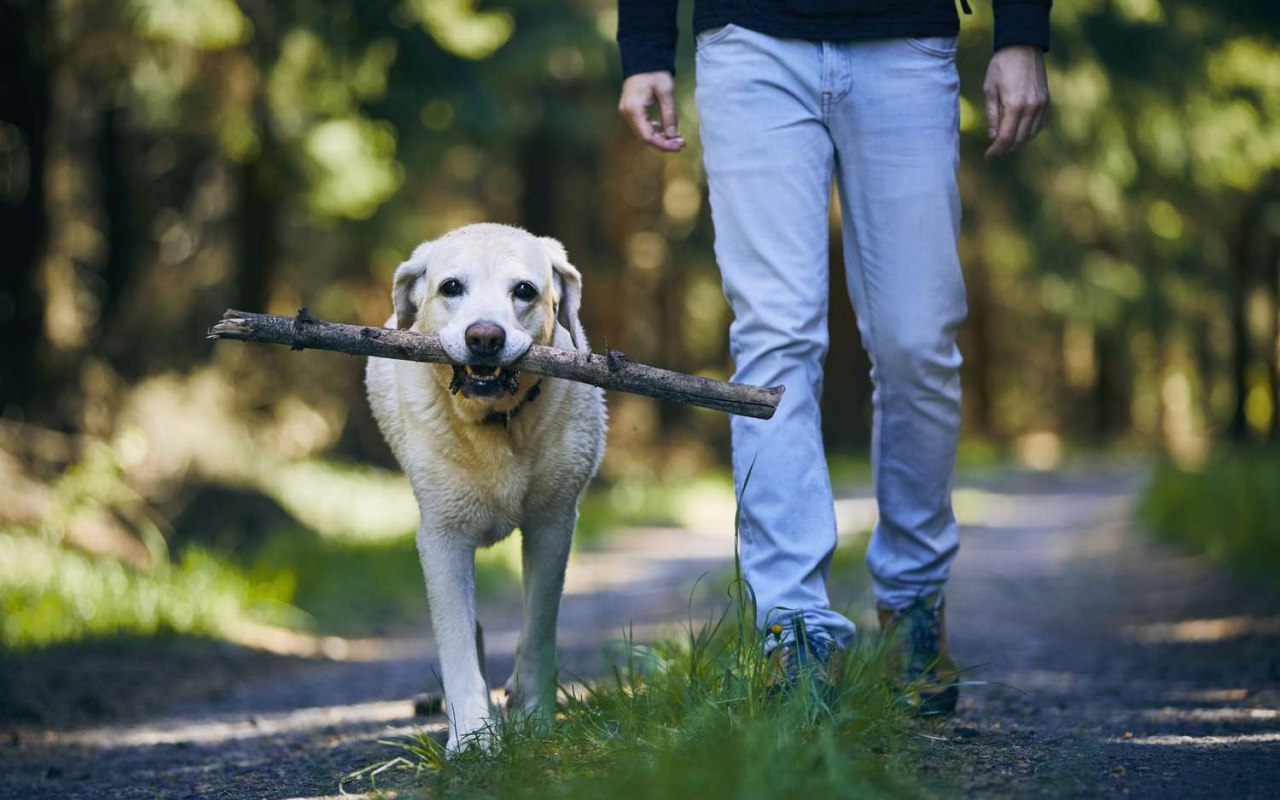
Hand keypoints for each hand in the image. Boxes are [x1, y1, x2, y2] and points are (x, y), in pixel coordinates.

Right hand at [618, 71, 685, 151]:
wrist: (643, 58)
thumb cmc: (654, 72)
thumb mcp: (666, 92)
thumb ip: (669, 115)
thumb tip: (672, 135)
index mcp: (634, 109)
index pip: (648, 136)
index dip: (664, 144)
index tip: (679, 145)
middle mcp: (627, 113)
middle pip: (645, 137)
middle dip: (663, 143)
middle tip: (681, 143)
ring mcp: (627, 112)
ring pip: (643, 133)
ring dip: (660, 137)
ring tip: (677, 138)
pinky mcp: (630, 110)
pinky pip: (642, 125)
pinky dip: (654, 129)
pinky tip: (666, 129)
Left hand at [983, 45, 1049, 159]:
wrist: (1023, 46)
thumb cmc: (1002, 66)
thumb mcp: (990, 90)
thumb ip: (992, 115)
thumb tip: (993, 137)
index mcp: (1015, 105)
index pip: (1006, 138)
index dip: (996, 151)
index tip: (987, 156)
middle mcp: (1031, 107)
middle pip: (1019, 139)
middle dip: (1006, 148)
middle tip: (994, 151)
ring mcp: (1042, 104)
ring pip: (1031, 134)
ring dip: (1018, 142)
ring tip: (1005, 142)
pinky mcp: (1047, 100)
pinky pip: (1040, 125)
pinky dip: (1030, 132)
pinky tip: (1019, 130)